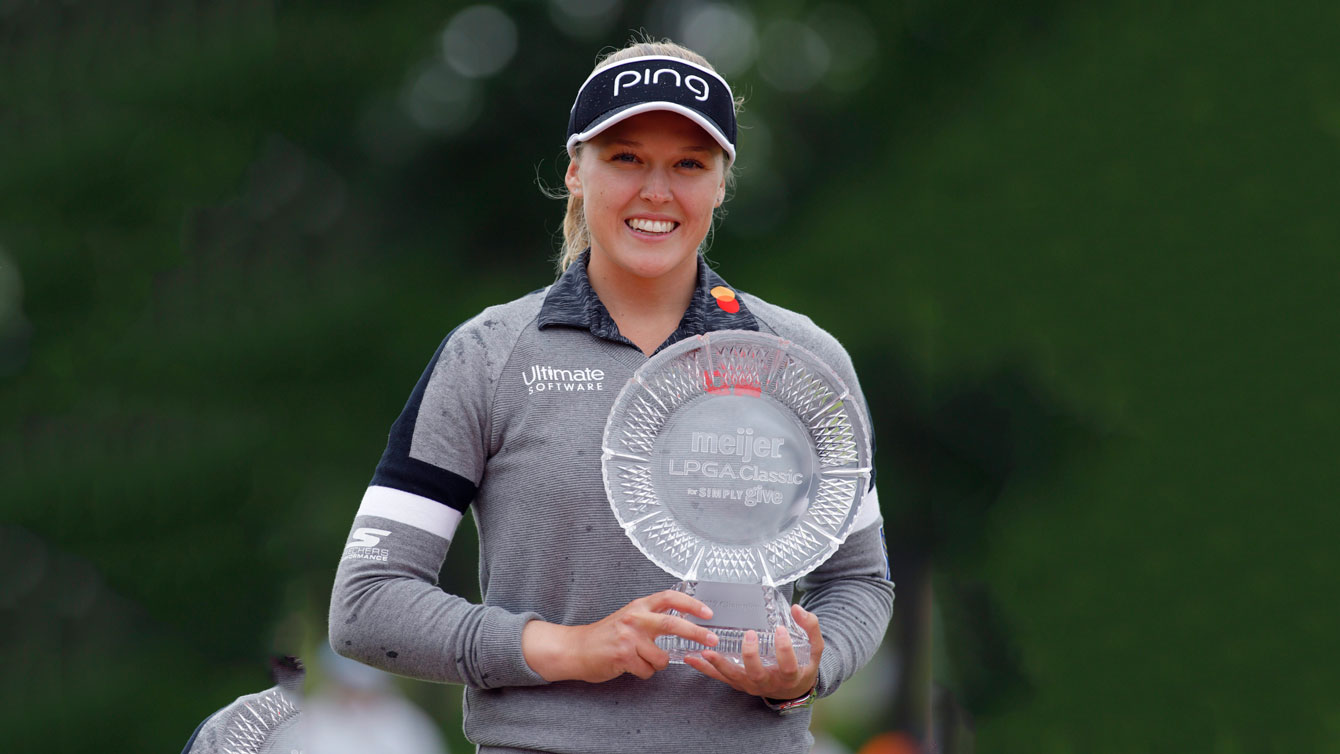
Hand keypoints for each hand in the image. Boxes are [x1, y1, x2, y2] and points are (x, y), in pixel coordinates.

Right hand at [523, 590, 718, 681]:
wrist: (575, 649)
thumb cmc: (605, 636)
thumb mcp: (629, 617)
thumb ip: (651, 617)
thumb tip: (681, 620)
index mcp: (638, 606)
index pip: (670, 598)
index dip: (692, 603)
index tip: (708, 612)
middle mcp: (635, 618)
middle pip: (673, 623)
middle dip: (696, 632)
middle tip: (712, 639)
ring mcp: (629, 637)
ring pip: (661, 658)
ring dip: (656, 664)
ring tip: (640, 660)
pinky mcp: (623, 656)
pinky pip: (647, 671)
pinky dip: (643, 672)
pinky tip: (629, 666)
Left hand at [683, 604, 822, 700]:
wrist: (793, 689)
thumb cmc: (803, 665)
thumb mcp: (814, 648)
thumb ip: (810, 627)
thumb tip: (798, 608)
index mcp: (790, 675)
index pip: (788, 665)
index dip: (784, 649)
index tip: (780, 630)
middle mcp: (769, 683)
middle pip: (757, 673)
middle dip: (751, 655)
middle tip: (749, 634)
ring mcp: (751, 685)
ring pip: (734, 677)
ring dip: (719, 664)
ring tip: (706, 650)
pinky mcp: (739, 684)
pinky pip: (721, 678)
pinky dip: (705, 668)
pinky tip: (691, 657)